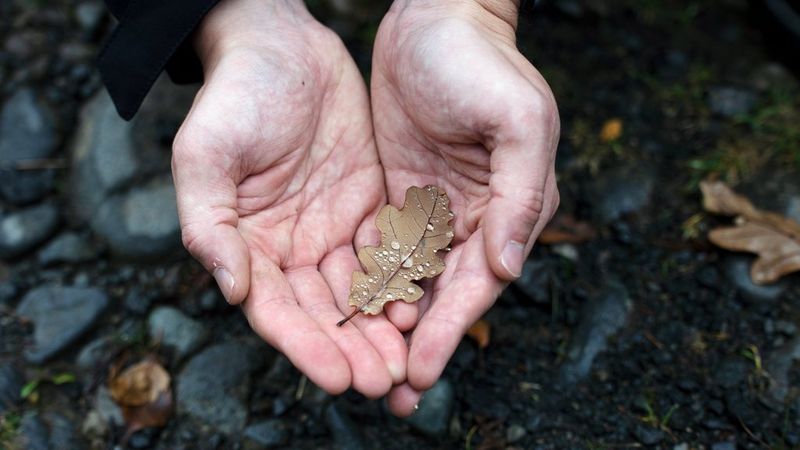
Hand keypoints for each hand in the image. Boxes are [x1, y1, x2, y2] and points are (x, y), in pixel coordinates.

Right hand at [172, 0, 406, 397]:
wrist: (283, 45)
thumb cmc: (234, 96)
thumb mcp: (205, 155)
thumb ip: (208, 224)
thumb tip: (231, 289)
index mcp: (248, 245)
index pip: (277, 310)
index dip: (305, 346)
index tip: (336, 378)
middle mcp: (292, 247)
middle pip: (323, 312)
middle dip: (351, 349)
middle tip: (382, 382)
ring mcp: (332, 229)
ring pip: (360, 291)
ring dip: (381, 328)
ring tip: (407, 360)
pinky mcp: (369, 207)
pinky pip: (389, 252)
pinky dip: (403, 281)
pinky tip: (423, 304)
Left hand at [371, 0, 559, 413]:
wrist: (435, 19)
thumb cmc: (482, 64)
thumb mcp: (517, 121)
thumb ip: (521, 195)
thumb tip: (508, 268)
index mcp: (509, 210)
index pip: (476, 284)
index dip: (450, 331)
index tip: (420, 373)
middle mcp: (474, 219)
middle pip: (442, 296)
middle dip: (417, 345)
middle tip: (390, 396)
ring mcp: (434, 209)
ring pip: (410, 281)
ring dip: (389, 326)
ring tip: (361, 366)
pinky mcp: (400, 195)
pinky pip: (383, 247)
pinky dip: (369, 282)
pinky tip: (346, 312)